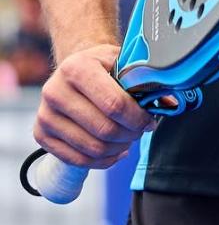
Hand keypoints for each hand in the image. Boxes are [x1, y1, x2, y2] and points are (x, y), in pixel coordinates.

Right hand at [32, 44, 157, 168]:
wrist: (74, 68)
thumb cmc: (103, 66)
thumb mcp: (123, 63)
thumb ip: (145, 81)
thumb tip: (171, 103)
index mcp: (76, 68)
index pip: (114, 104)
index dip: (138, 118)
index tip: (150, 120)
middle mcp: (55, 92)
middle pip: (104, 129)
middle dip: (131, 134)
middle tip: (142, 130)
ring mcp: (45, 115)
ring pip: (92, 148)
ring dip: (119, 149)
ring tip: (129, 139)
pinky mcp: (41, 135)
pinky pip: (77, 160)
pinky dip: (103, 161)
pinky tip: (116, 150)